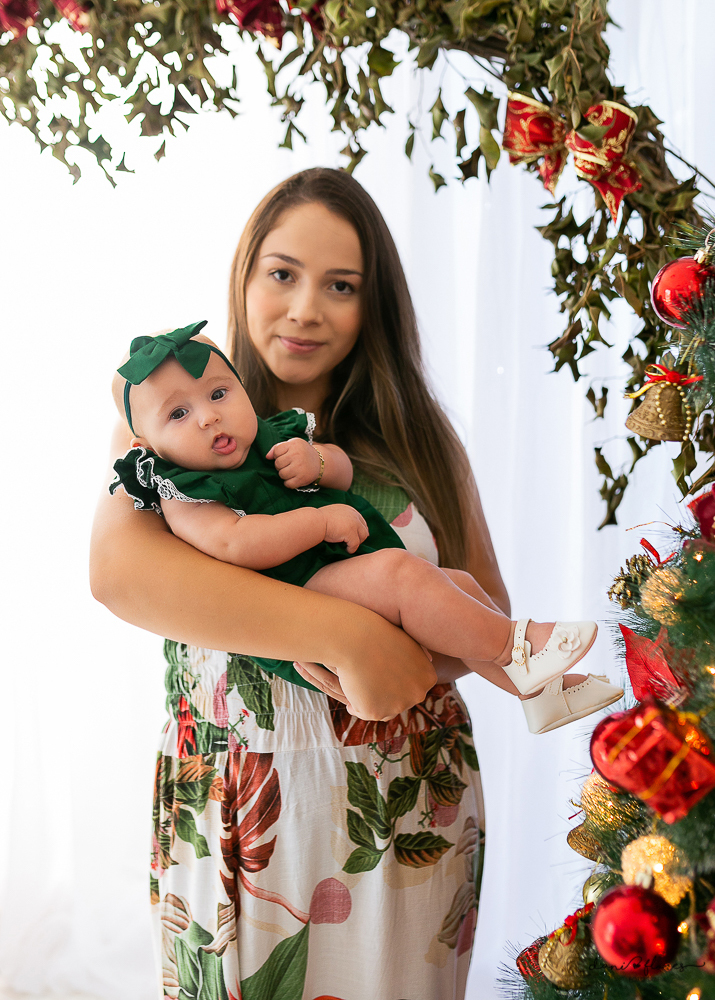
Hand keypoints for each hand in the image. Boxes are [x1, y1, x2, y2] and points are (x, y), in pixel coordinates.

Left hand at [267, 438, 320, 488]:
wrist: (320, 462)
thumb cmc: (301, 453)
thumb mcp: (291, 445)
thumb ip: (277, 448)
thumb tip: (267, 457)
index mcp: (294, 444)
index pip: (276, 452)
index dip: (278, 456)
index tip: (285, 457)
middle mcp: (297, 455)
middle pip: (277, 464)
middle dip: (280, 466)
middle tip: (288, 465)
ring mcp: (300, 467)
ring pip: (281, 474)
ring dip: (284, 475)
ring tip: (291, 471)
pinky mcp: (302, 478)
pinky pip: (288, 484)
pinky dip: (289, 483)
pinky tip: (294, 478)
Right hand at [295, 643, 434, 721]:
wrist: (355, 636)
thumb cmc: (378, 632)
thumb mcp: (406, 640)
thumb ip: (420, 654)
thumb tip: (430, 660)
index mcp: (428, 678)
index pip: (411, 688)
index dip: (393, 676)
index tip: (382, 663)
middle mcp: (417, 694)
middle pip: (398, 702)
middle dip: (383, 690)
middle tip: (369, 669)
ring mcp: (398, 705)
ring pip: (380, 709)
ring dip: (369, 697)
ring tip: (360, 675)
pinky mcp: (375, 712)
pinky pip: (361, 711)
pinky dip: (354, 702)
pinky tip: (351, 683)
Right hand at [322, 504, 368, 552]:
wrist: (315, 522)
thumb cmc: (319, 520)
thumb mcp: (333, 515)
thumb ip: (341, 519)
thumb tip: (344, 528)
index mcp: (349, 510)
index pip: (361, 521)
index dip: (358, 531)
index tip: (355, 537)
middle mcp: (354, 515)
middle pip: (364, 529)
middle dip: (359, 537)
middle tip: (352, 544)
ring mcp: (354, 524)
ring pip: (363, 537)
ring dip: (356, 543)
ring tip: (349, 547)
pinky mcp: (351, 533)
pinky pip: (355, 544)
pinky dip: (351, 549)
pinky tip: (346, 550)